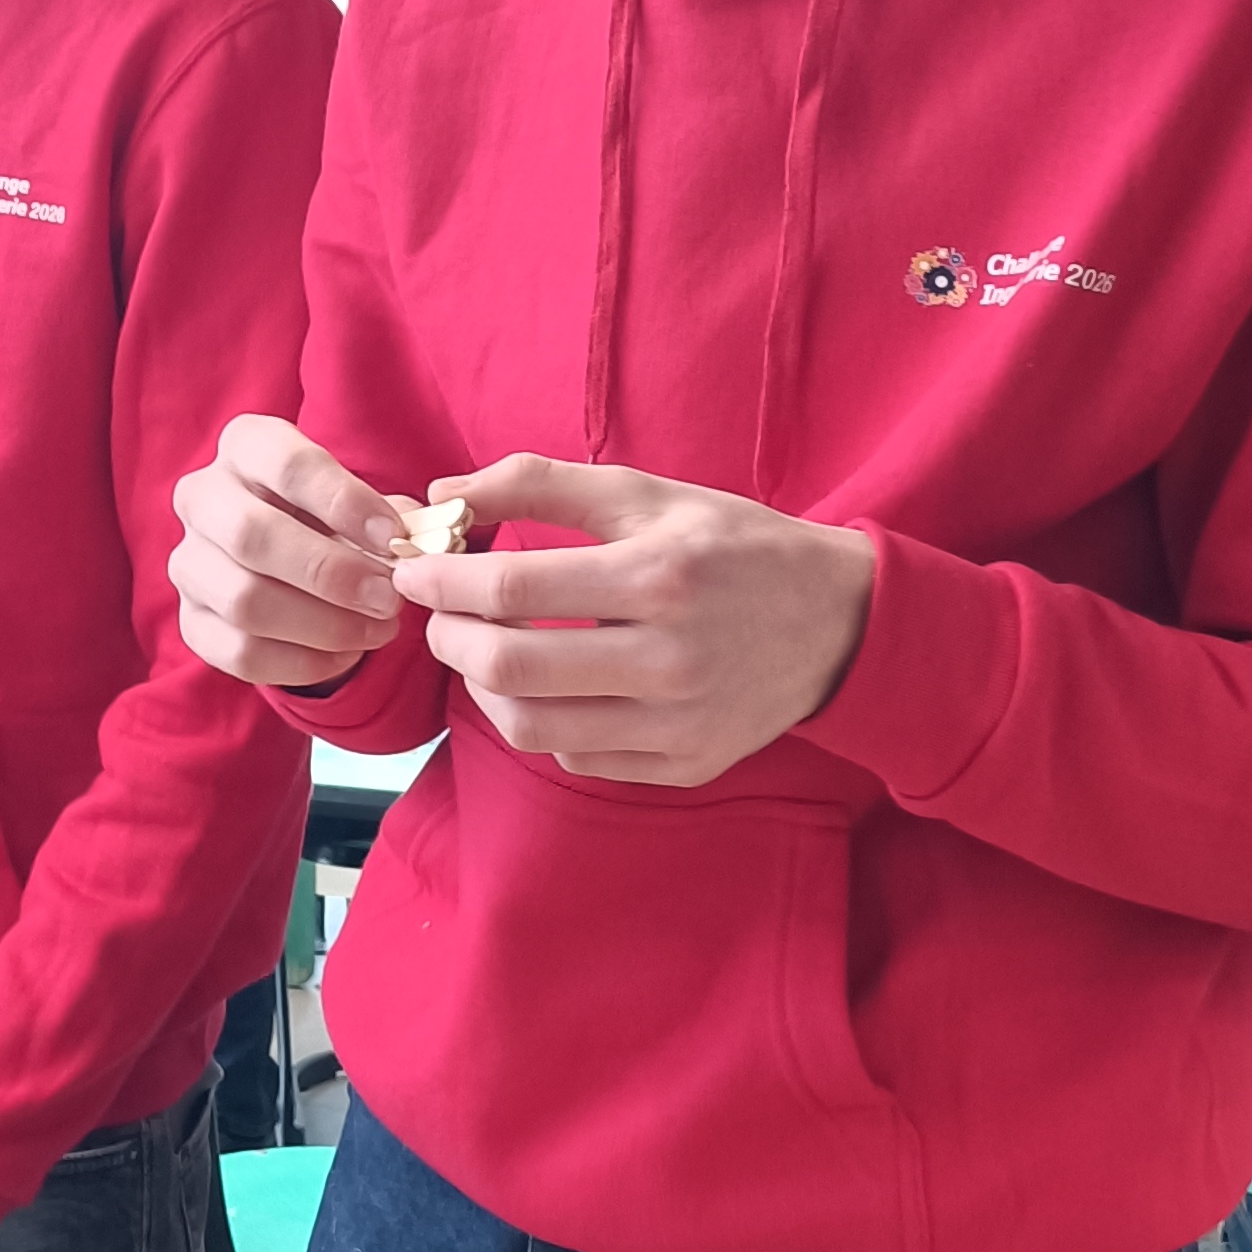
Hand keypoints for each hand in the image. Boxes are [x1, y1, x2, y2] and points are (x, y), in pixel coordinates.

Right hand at [170, 412, 408, 688]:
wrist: (293, 559)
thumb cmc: (332, 518)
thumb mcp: (361, 500)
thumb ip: (388, 516)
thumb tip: (416, 540)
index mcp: (245, 446)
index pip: (287, 465)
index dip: (344, 501)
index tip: (395, 537)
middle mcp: (203, 498)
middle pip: (251, 536)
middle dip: (330, 573)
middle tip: (389, 597)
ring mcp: (189, 563)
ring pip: (244, 602)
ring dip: (323, 624)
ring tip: (378, 629)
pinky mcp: (191, 621)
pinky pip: (240, 653)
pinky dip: (302, 662)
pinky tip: (347, 655)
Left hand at [388, 453, 874, 785]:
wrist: (838, 622)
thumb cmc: (734, 547)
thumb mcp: (648, 494)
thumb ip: (540, 484)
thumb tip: (445, 497)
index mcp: (658, 577)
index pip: (510, 590)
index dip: (441, 582)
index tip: (413, 569)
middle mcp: (669, 661)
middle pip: (510, 668)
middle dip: (449, 638)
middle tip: (438, 615)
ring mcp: (678, 725)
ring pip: (532, 727)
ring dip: (483, 688)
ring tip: (482, 650)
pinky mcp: (684, 766)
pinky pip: (577, 756)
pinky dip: (540, 722)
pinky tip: (545, 686)